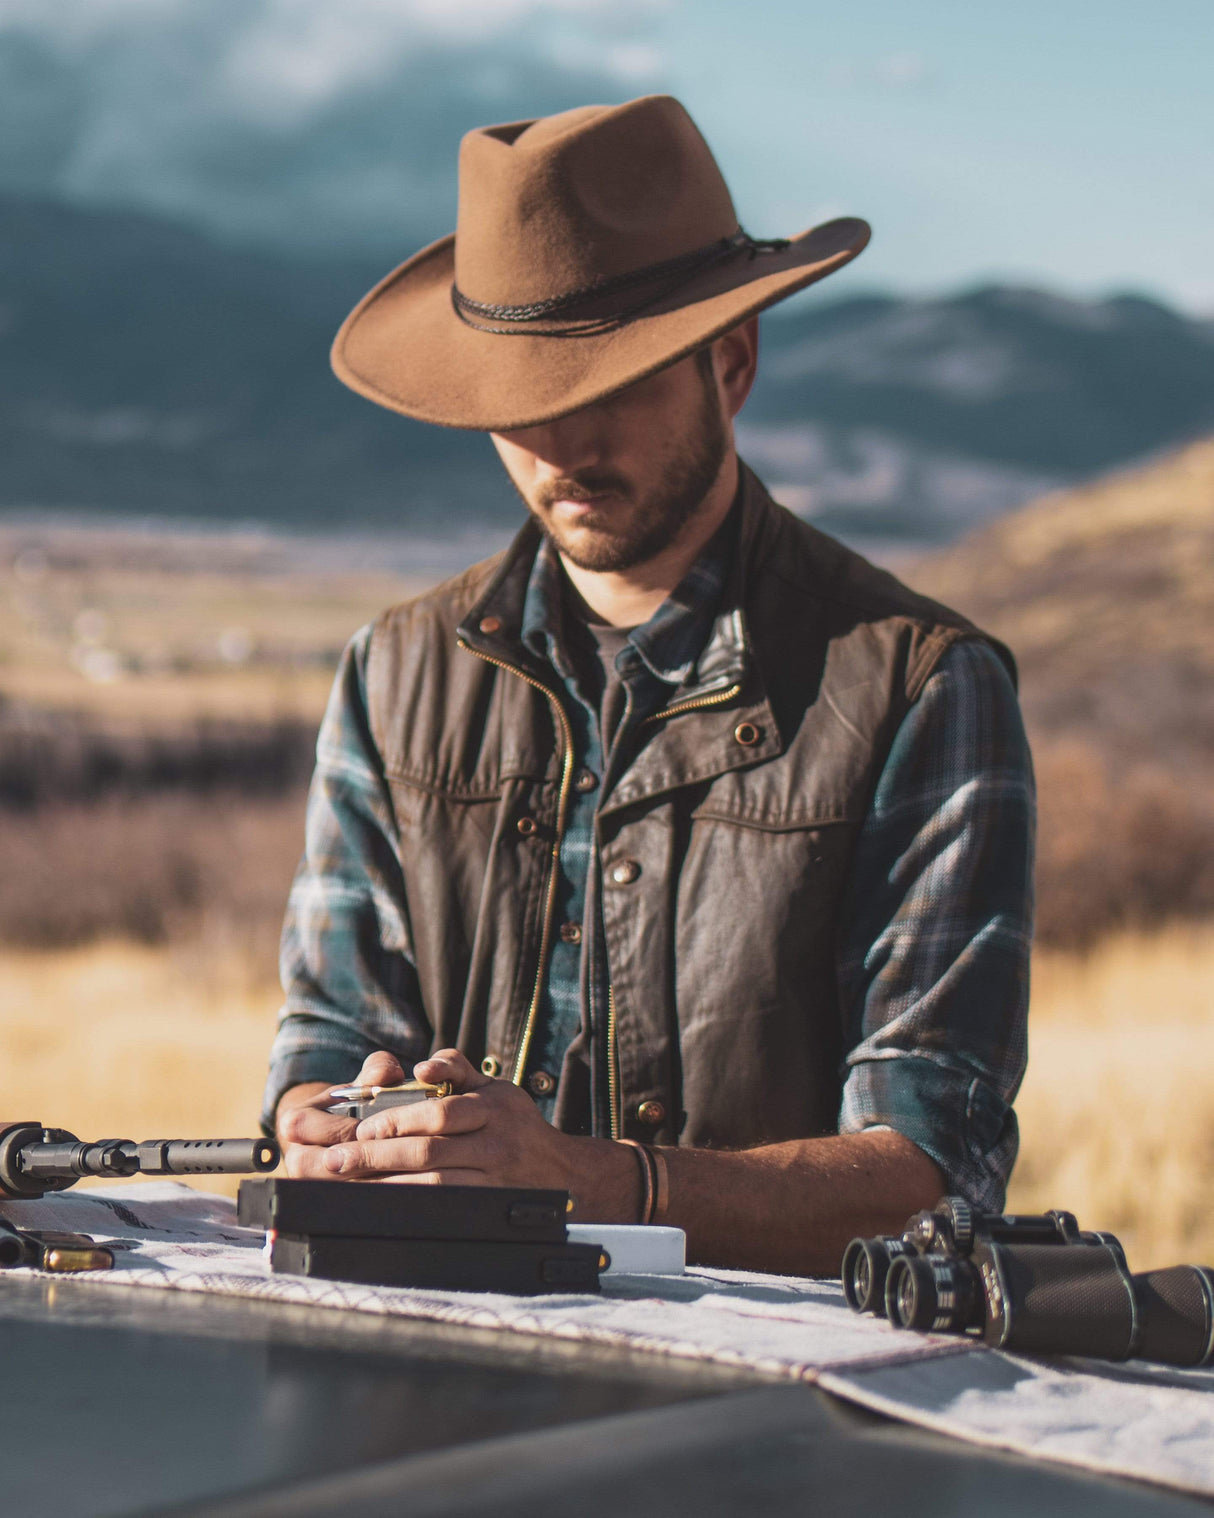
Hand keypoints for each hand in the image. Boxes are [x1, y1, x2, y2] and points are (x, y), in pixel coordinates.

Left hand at [321, 1048, 578, 1188]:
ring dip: (388, 1184)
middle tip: (339, 1159)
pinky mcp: (489, 1207)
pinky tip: (384, 1202)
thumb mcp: (493, 1086)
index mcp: (494, 1107)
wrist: (560, 1172)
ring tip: (353, 1182)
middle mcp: (497, 1143)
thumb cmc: (513, 1122)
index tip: (364, 1128)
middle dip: (378, 1156)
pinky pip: (444, 1208)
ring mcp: (494, 1179)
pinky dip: (410, 1205)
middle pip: (430, 1152)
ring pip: (435, 1185)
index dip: (399, 1120)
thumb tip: (422, 1065)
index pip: (441, 1113)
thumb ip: (456, 1067)